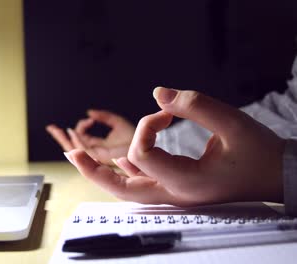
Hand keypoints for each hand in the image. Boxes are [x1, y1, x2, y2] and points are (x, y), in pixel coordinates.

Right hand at [46, 109, 134, 163]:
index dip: (77, 130)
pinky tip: (72, 131)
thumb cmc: (137, 138)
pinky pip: (83, 150)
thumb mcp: (118, 123)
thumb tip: (89, 112)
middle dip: (61, 137)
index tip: (89, 119)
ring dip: (65, 138)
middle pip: (73, 146)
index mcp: (100, 147)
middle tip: (51, 128)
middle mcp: (96, 153)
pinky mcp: (99, 158)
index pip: (81, 141)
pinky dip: (76, 139)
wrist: (146, 146)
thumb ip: (104, 117)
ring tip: (58, 129)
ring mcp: (97, 156)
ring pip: (75, 149)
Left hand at [65, 87, 284, 205]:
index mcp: (186, 182)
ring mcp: (176, 195)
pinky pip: (144, 184)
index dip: (146, 125)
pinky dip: (128, 172)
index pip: (143, 153)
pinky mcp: (179, 188)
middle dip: (94, 171)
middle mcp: (176, 194)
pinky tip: (118, 161)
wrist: (278, 177)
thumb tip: (158, 93)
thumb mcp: (232, 124)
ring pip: (130, 190)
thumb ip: (195, 104)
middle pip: (122, 190)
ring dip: (105, 174)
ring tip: (81, 158)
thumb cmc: (259, 154)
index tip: (167, 113)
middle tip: (72, 154)